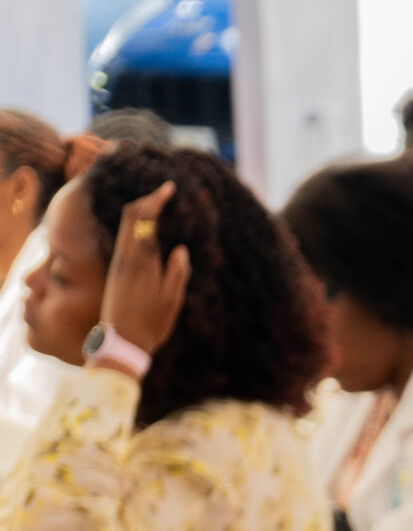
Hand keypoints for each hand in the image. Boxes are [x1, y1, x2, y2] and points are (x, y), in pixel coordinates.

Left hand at [97, 181, 190, 358]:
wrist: (120, 342)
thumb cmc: (150, 325)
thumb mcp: (171, 302)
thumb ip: (176, 274)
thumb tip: (180, 249)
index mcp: (142, 263)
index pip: (145, 220)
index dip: (155, 200)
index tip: (169, 188)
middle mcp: (126, 258)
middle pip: (130, 216)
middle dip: (146, 199)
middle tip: (163, 192)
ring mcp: (119, 263)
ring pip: (125, 226)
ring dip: (139, 210)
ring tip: (156, 204)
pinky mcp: (115, 270)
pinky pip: (124, 238)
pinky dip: (135, 225)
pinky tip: (146, 226)